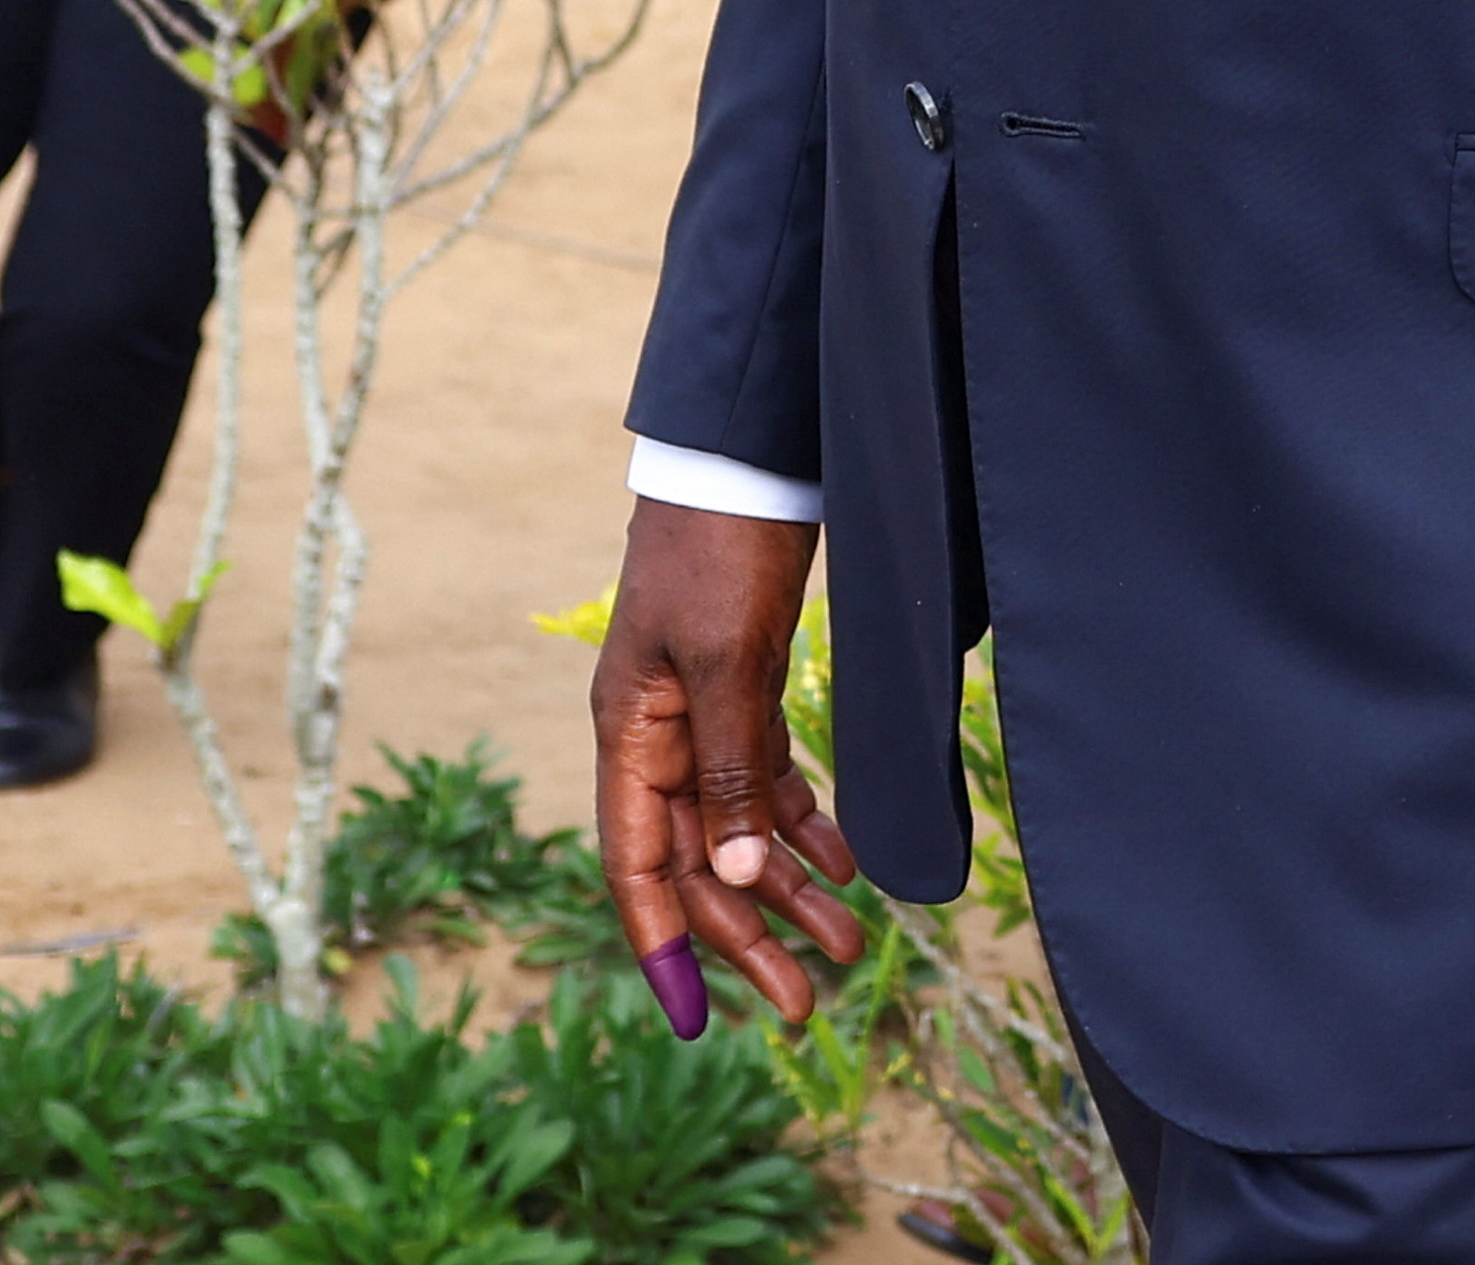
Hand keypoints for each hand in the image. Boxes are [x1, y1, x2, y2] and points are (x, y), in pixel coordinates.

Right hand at [591, 496, 864, 1034]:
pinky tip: (844, 863)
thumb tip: (729, 876)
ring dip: (787, 886)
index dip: (665, 943)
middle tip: (806, 996)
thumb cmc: (719, 549)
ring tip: (844, 939)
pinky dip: (804, 824)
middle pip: (697, 861)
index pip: (636, 866)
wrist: (748, 458)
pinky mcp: (744, 690)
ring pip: (739, 828)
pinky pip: (768, 781)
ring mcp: (700, 717)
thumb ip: (729, 768)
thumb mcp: (725, 660)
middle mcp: (658, 738)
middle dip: (747, 932)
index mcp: (630, 737)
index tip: (699, 1017)